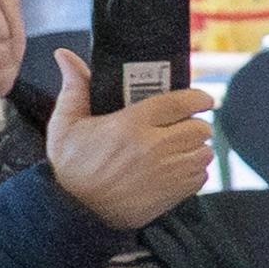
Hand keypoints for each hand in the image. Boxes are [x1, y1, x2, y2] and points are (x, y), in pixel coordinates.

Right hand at [46, 79, 212, 229]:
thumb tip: (65, 55)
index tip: (202, 99)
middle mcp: (154, 147)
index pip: (181, 103)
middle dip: (195, 123)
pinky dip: (195, 170)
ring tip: (181, 146)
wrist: (75, 212)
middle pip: (199, 128)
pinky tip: (177, 167)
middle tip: (182, 125)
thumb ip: (75, 88)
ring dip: (196, 147)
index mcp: (131, 124)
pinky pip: (201, 176)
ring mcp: (167, 172)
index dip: (198, 98)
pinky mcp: (173, 194)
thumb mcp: (65, 124)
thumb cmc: (70, 166)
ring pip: (204, 152)